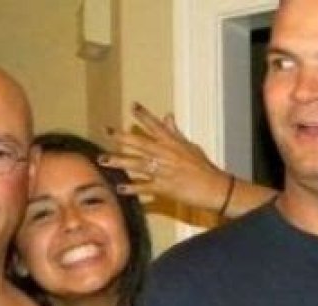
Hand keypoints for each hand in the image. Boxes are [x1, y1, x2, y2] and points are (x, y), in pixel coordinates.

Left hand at [101, 103, 230, 212]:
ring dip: (119, 162)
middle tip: (106, 131)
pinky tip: (119, 188)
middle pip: (140, 143)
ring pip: (137, 164)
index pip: (156, 126)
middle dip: (121, 137)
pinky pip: (144, 187)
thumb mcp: (190, 146)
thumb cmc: (202, 167)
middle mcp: (166, 154)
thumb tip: (167, 116)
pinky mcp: (164, 187)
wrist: (214, 186)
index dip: (144, 115)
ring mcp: (164, 171)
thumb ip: (175, 133)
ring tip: (103, 160)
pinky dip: (132, 188)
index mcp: (172, 144)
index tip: (132, 105)